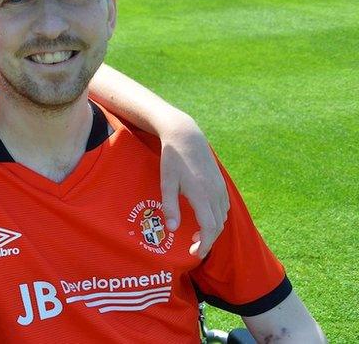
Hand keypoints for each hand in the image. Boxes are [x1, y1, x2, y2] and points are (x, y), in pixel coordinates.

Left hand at [157, 117, 228, 257]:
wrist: (186, 136)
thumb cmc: (172, 160)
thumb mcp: (166, 183)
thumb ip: (170, 207)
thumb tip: (173, 229)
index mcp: (201, 194)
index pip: (209, 227)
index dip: (205, 244)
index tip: (196, 253)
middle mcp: (215, 193)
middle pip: (218, 226)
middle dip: (208, 241)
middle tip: (195, 248)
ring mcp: (220, 187)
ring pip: (223, 217)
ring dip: (213, 230)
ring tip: (197, 236)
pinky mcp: (221, 183)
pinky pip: (224, 207)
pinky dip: (217, 218)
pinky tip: (206, 219)